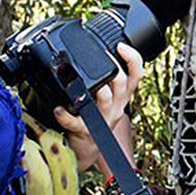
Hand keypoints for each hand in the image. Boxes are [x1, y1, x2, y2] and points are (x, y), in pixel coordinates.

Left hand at [54, 42, 140, 171]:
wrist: (88, 149)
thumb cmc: (94, 119)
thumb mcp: (108, 99)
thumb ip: (105, 79)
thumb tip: (94, 53)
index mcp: (121, 95)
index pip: (136, 74)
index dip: (132, 58)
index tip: (120, 45)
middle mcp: (115, 105)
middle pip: (122, 83)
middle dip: (113, 67)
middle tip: (101, 56)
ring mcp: (102, 118)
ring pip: (105, 99)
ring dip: (96, 88)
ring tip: (82, 80)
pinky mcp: (86, 131)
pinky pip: (76, 122)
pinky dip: (66, 115)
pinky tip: (58, 109)